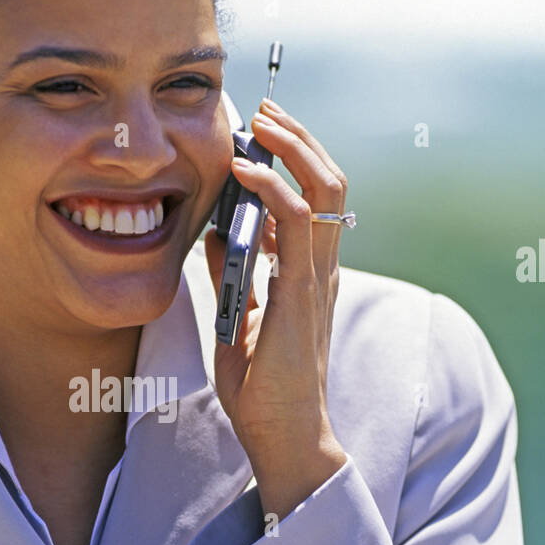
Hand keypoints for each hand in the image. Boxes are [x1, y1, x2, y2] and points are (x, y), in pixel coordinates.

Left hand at [204, 97, 348, 520]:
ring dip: (293, 146)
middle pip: (329, 181)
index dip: (295, 157)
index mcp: (310, 275)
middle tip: (265, 108)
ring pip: (324, 188)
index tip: (263, 131)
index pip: (315, 199)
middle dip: (299, 137)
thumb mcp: (238, 321)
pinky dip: (272, 185)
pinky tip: (244, 170)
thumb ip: (233, 276)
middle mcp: (322, 269)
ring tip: (262, 120)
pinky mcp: (302, 291)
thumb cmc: (264, 390)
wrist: (283, 436)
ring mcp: (317, 278)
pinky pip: (294, 222)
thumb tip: (214, 237)